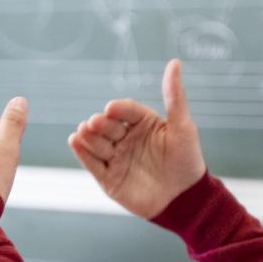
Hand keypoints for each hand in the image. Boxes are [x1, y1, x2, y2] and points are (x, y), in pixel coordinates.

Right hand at [68, 58, 205, 218]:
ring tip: (83, 131)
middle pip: (107, 126)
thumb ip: (174, 96)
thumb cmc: (187, 160)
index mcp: (142, 123)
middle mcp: (126, 138)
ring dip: (89, 136)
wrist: (185, 200)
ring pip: (97, 143)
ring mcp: (116, 158)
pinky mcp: (108, 178)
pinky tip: (75, 141)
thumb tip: (174, 62)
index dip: (118, 109)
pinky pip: (92, 163)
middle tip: (95, 123)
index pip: (126, 110)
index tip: (112, 108)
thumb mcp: (182, 126)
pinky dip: (82, 152)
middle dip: (100, 124)